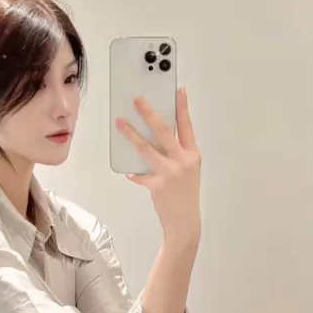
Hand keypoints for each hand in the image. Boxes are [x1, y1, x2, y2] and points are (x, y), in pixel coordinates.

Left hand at [116, 87, 200, 242]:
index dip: (182, 107)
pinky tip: (127, 170)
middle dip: (149, 112)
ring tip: (119, 122)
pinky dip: (132, 172)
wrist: (185, 222)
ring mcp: (170, 173)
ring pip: (146, 148)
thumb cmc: (185, 194)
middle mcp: (183, 161)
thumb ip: (174, 154)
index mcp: (192, 155)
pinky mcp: (157, 185)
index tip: (178, 90)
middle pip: (163, 131)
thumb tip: (153, 137)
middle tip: (137, 99)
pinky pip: (139, 174)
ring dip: (130, 134)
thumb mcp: (187, 170)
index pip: (187, 125)